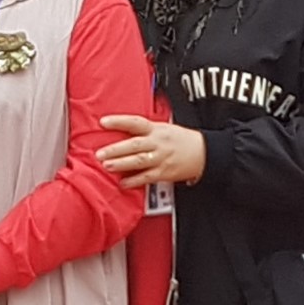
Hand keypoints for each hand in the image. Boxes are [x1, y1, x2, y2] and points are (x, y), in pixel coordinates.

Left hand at [93, 114, 208, 187]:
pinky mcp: (164, 173)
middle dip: (116, 149)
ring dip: (121, 164)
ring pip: (139, 161)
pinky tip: (123, 183)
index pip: (135, 123)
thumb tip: (121, 132)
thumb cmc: (180, 140)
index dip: (119, 121)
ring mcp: (161, 158)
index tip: (103, 122)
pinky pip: (147, 177)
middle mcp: (157, 143)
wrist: (204, 153)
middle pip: (134, 145)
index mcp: (156, 129)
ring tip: (107, 166)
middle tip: (100, 153)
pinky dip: (134, 181)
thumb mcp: (163, 128)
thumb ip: (144, 130)